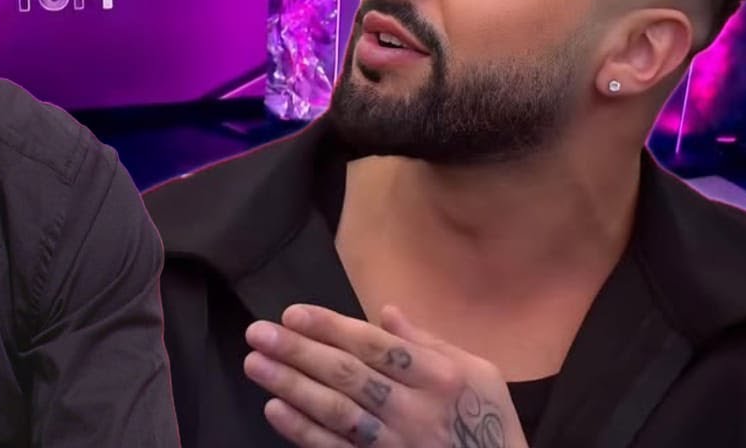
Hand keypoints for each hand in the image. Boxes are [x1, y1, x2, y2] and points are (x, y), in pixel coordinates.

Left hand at [243, 304, 528, 447]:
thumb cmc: (489, 423)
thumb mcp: (479, 374)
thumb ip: (429, 342)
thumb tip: (386, 312)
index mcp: (439, 377)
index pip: (375, 347)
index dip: (331, 328)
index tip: (292, 314)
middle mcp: (416, 410)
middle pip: (349, 376)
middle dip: (299, 352)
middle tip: (258, 332)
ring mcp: (396, 444)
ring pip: (337, 412)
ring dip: (292, 387)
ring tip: (256, 364)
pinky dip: (304, 431)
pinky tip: (275, 409)